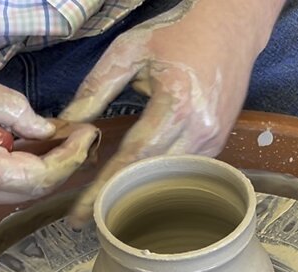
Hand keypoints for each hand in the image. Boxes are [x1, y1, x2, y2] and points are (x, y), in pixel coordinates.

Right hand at [0, 57, 99, 205]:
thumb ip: (12, 110)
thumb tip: (46, 129)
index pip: (38, 176)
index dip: (68, 157)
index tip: (85, 135)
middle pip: (29, 191)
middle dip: (58, 165)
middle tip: (76, 135)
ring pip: (11, 192)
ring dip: (34, 167)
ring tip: (48, 133)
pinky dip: (9, 167)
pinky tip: (15, 140)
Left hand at [60, 0, 280, 225]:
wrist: (231, 25)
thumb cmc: (179, 31)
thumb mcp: (128, 51)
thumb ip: (94, 89)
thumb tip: (66, 125)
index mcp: (175, 105)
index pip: (132, 160)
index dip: (103, 189)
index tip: (80, 213)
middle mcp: (200, 129)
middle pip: (152, 180)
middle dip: (117, 201)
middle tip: (87, 219)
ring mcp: (213, 139)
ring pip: (169, 180)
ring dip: (139, 195)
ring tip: (108, 207)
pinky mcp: (218, 141)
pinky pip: (184, 171)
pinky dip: (159, 180)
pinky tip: (138, 187)